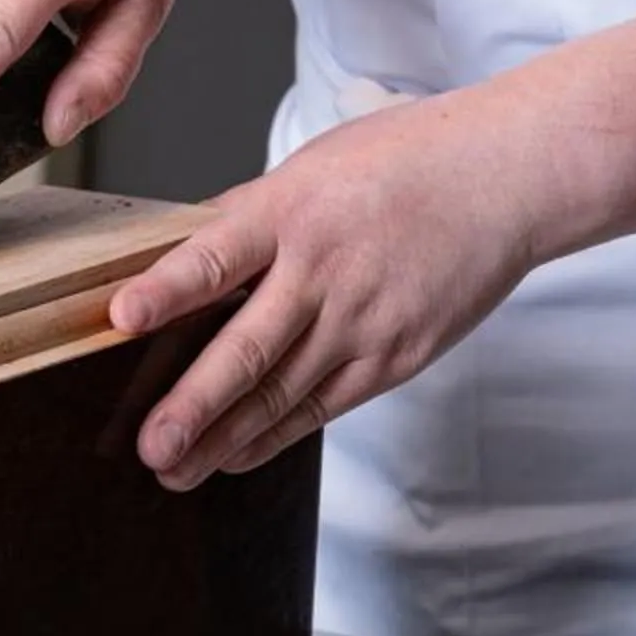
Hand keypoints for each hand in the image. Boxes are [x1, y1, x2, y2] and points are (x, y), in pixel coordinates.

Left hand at [106, 92, 547, 490]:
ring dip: (223, 439)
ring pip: (281, 393)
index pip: (218, 254)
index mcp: (293, 211)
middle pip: (249, 347)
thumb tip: (172, 254)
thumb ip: (244, 218)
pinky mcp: (394, 355)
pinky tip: (234, 457)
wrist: (512, 176)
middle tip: (150, 446)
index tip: (123, 318)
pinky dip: (274, 436)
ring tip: (173, 471)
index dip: (168, 288)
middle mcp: (325, 270)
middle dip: (194, 404)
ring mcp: (364, 320)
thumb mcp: (314, 167)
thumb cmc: (405, 163)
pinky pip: (322, 406)